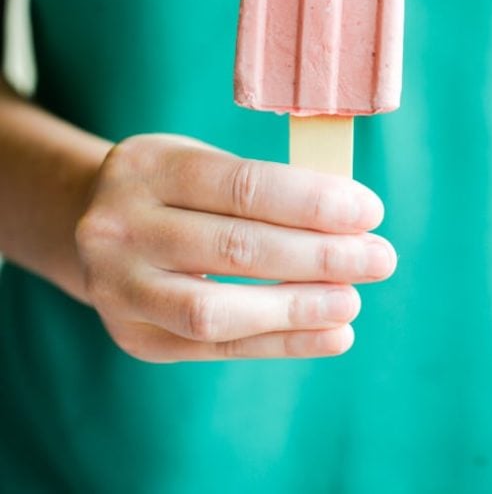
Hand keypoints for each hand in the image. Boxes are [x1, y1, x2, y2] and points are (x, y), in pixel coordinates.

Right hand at [75, 134, 395, 362]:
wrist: (94, 227)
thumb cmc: (173, 188)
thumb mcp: (199, 162)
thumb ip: (262, 187)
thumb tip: (351, 219)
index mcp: (148, 167)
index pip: (241, 186)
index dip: (311, 202)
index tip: (368, 212)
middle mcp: (122, 227)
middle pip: (235, 247)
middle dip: (320, 256)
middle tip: (379, 258)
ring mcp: (119, 287)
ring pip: (217, 309)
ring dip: (298, 308)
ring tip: (353, 301)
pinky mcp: (133, 336)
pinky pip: (214, 348)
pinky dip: (280, 343)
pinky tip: (332, 334)